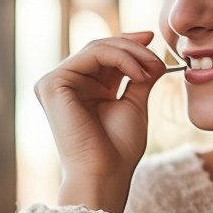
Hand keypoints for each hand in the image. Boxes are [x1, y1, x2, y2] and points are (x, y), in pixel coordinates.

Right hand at [34, 32, 165, 211]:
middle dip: (134, 47)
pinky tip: (139, 74)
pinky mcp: (53, 83)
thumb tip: (154, 53)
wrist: (106, 172)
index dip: (128, 45)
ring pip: (97, 48)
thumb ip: (140, 77)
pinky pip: (92, 55)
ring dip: (131, 53)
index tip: (154, 40)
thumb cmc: (120, 148)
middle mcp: (66, 84)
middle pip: (100, 48)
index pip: (104, 56)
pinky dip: (121, 59)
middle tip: (159, 57)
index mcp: (83, 89)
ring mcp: (55, 82)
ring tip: (154, 68)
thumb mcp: (134, 104)